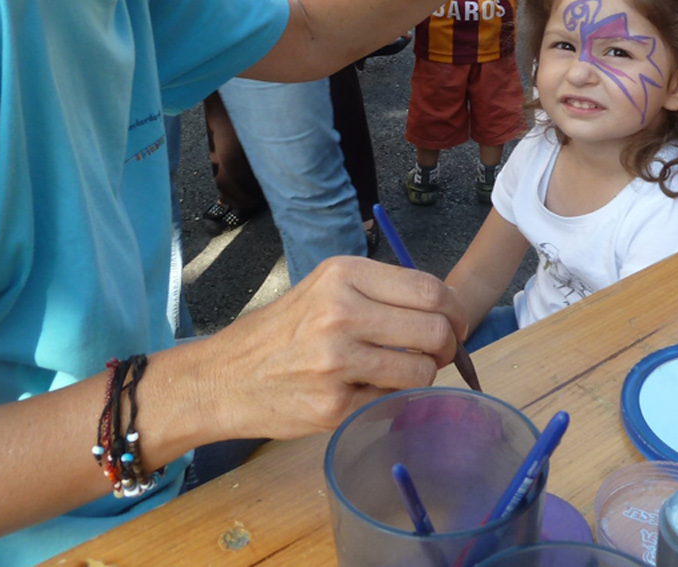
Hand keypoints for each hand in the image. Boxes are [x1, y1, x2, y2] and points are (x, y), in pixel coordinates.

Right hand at [193, 257, 466, 440]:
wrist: (222, 378)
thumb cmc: (280, 333)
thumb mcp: (323, 289)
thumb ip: (378, 293)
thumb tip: (442, 309)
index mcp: (343, 274)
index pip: (429, 288)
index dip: (454, 310)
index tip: (455, 323)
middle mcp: (341, 311)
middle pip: (435, 329)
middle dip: (447, 346)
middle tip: (438, 354)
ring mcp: (337, 360)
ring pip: (421, 370)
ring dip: (422, 375)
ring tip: (398, 372)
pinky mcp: (334, 404)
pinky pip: (391, 401)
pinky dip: (388, 398)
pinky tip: (363, 391)